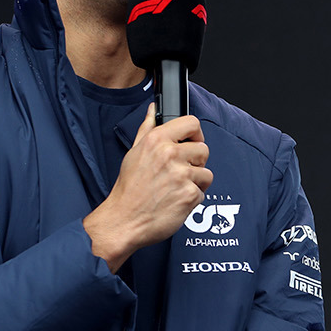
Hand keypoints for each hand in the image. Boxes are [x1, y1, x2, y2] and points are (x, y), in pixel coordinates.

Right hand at [84, 104, 211, 270]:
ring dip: (195, 182)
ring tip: (175, 189)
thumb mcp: (134, 153)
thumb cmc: (128, 189)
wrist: (123, 220)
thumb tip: (154, 109)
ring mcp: (181, 175)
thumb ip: (147, 128)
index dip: (195, 134)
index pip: (192, 123)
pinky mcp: (189, 195)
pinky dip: (191, 199)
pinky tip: (175, 200)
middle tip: (179, 173)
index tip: (192, 143)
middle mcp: (170, 154)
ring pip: (206, 173)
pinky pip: (202, 192)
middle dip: (195, 162)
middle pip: (204, 150)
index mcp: (157, 140)